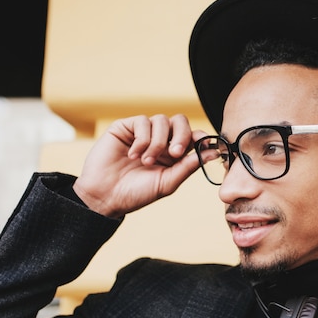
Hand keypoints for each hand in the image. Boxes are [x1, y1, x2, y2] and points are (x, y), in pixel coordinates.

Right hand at [73, 114, 205, 217]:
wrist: (105, 196)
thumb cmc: (136, 193)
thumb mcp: (167, 182)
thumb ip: (188, 166)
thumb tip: (212, 152)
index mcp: (173, 153)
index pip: (192, 136)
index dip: (200, 137)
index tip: (205, 145)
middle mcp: (160, 140)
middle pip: (180, 121)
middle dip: (182, 135)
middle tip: (175, 153)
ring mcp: (143, 132)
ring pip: (162, 121)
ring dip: (158, 143)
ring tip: (146, 161)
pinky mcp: (126, 127)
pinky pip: (142, 122)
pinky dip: (142, 139)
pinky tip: (133, 155)